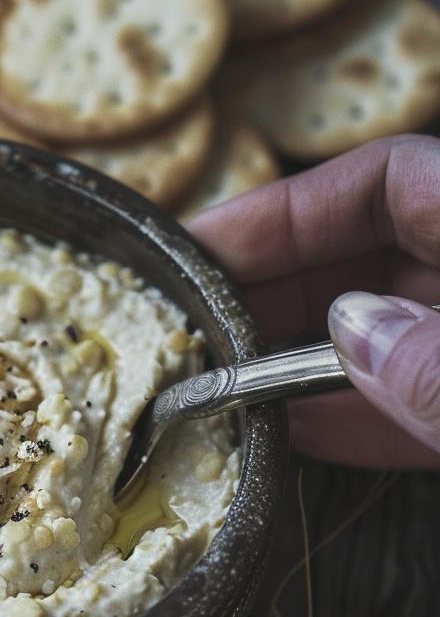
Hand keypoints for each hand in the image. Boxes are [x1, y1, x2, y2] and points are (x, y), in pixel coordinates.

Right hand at [190, 133, 439, 467]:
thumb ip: (437, 364)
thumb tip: (355, 331)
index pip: (387, 178)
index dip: (287, 209)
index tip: (202, 253)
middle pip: (372, 256)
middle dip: (281, 294)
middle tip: (200, 334)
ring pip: (388, 334)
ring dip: (306, 366)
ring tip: (230, 393)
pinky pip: (420, 398)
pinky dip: (362, 417)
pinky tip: (301, 438)